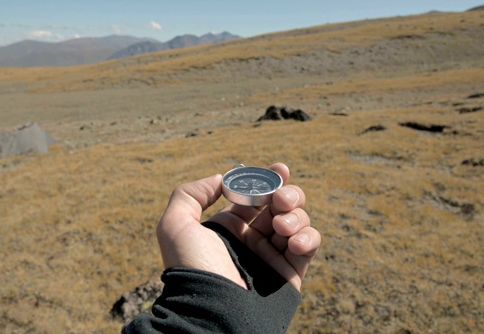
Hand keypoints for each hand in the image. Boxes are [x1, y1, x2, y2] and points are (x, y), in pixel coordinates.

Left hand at [156, 163, 320, 290]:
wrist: (212, 312)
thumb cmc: (192, 268)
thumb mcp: (175, 226)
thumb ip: (190, 194)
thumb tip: (220, 179)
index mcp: (229, 227)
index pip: (255, 196)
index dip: (268, 180)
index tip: (279, 169)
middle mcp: (252, 239)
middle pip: (281, 204)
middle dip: (287, 194)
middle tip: (280, 198)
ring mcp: (272, 255)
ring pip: (298, 221)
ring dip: (295, 215)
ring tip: (281, 226)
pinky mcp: (290, 273)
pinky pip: (309, 245)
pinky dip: (307, 237)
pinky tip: (293, 242)